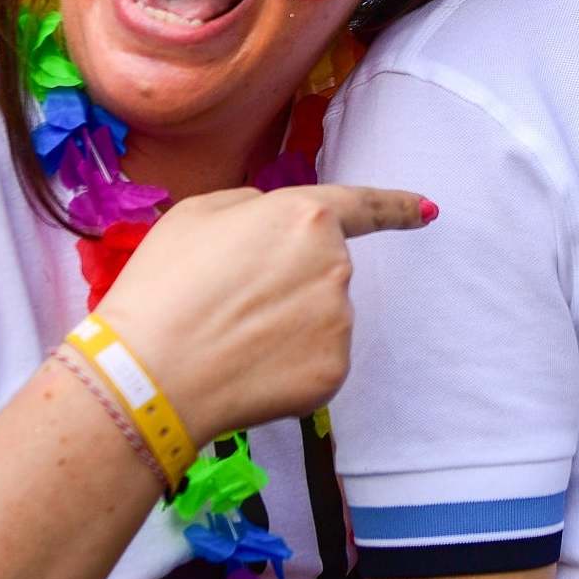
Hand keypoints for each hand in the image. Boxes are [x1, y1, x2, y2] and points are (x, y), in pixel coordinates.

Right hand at [97, 183, 434, 439]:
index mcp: (306, 217)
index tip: (427, 210)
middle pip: (323, 271)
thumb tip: (276, 222)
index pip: (364, 206)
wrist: (150, 371)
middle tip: (228, 304)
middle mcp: (337, 265)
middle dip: (287, 285)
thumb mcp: (197, 215)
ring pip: (318, 319)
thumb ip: (253, 207)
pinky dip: (285, 367)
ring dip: (285, 327)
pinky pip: (315, 361)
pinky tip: (246, 370)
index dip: (397, 207)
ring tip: (228, 338)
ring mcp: (340, 321)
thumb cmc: (164, 285)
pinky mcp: (334, 371)